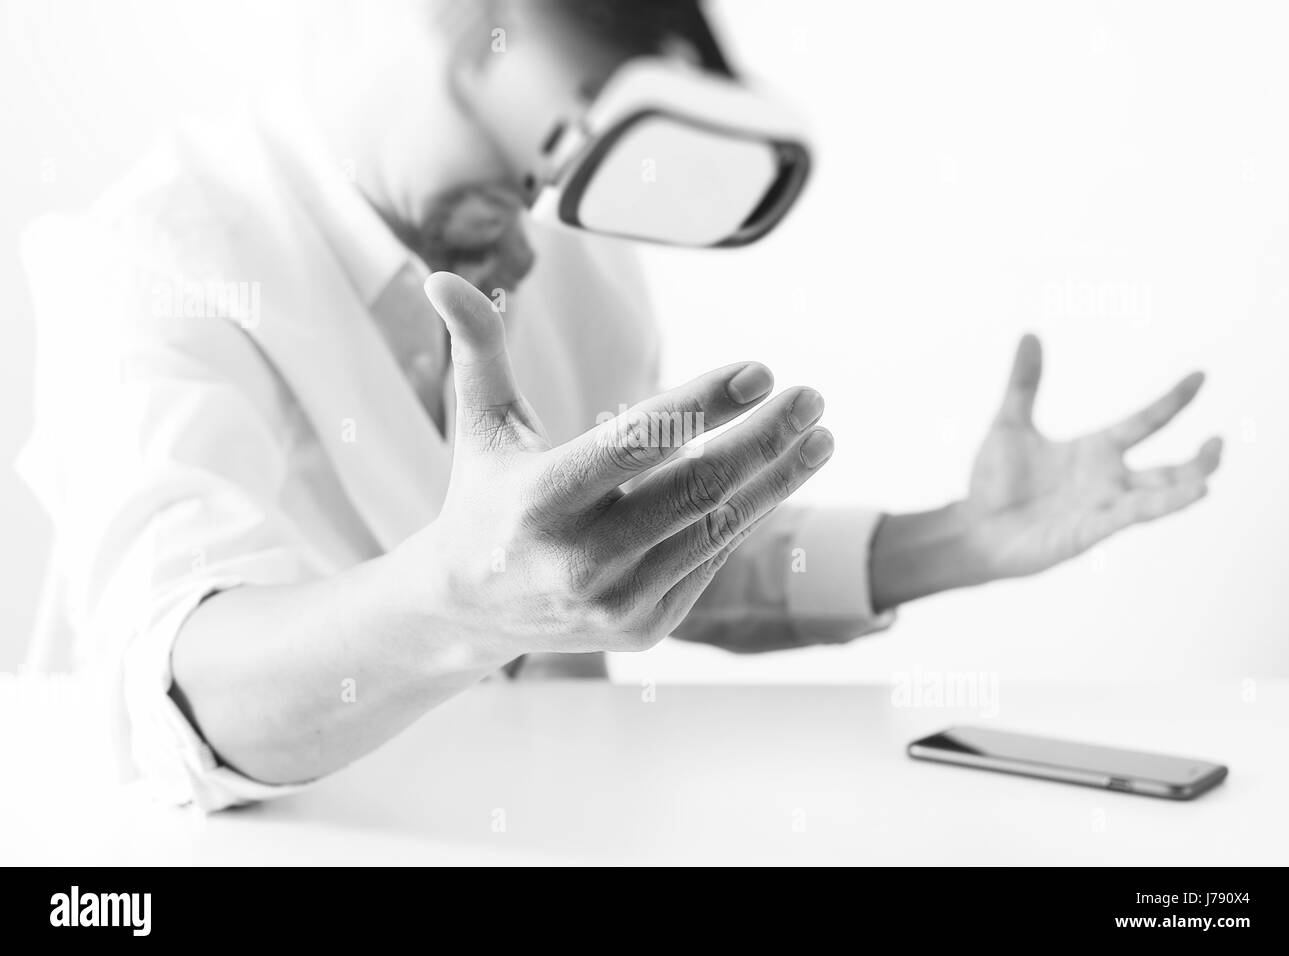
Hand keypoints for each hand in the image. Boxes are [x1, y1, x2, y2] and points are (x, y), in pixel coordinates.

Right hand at [394, 272, 835, 657]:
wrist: (468, 611)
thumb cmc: (483, 498)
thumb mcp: (478, 426)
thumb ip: (476, 350)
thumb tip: (441, 276)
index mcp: (541, 497)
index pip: (638, 441)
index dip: (704, 404)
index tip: (762, 372)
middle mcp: (580, 556)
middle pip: (696, 488)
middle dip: (764, 439)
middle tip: (810, 398)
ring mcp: (615, 600)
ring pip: (717, 529)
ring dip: (777, 480)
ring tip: (819, 437)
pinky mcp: (641, 628)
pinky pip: (708, 562)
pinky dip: (743, 518)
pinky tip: (774, 481)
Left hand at [967, 334, 1221, 578]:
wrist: (971, 528)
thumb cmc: (993, 483)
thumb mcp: (1009, 423)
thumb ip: (1024, 383)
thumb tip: (1029, 334)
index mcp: (1094, 450)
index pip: (1143, 422)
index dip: (1172, 401)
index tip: (1200, 376)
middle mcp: (1106, 479)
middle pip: (1166, 469)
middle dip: (1197, 460)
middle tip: (1219, 442)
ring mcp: (1101, 507)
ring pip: (1157, 497)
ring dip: (1184, 488)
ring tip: (1211, 477)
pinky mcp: (1089, 531)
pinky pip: (1132, 517)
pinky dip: (1162, 506)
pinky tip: (1190, 495)